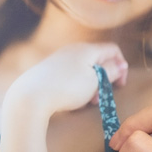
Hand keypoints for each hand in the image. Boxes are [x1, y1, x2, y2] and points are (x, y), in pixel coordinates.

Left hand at [5, 42, 127, 120]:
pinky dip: (76, 87)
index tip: (120, 85)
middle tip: (100, 97)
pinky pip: (69, 76)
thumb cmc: (67, 88)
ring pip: (83, 70)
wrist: (30, 97)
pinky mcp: (47, 71)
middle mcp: (71, 50)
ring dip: (91, 86)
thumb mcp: (95, 80)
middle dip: (104, 79)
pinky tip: (71, 101)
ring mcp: (58, 60)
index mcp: (86, 49)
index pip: (112, 50)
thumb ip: (111, 71)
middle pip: (97, 61)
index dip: (121, 66)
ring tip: (87, 102)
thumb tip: (120, 64)